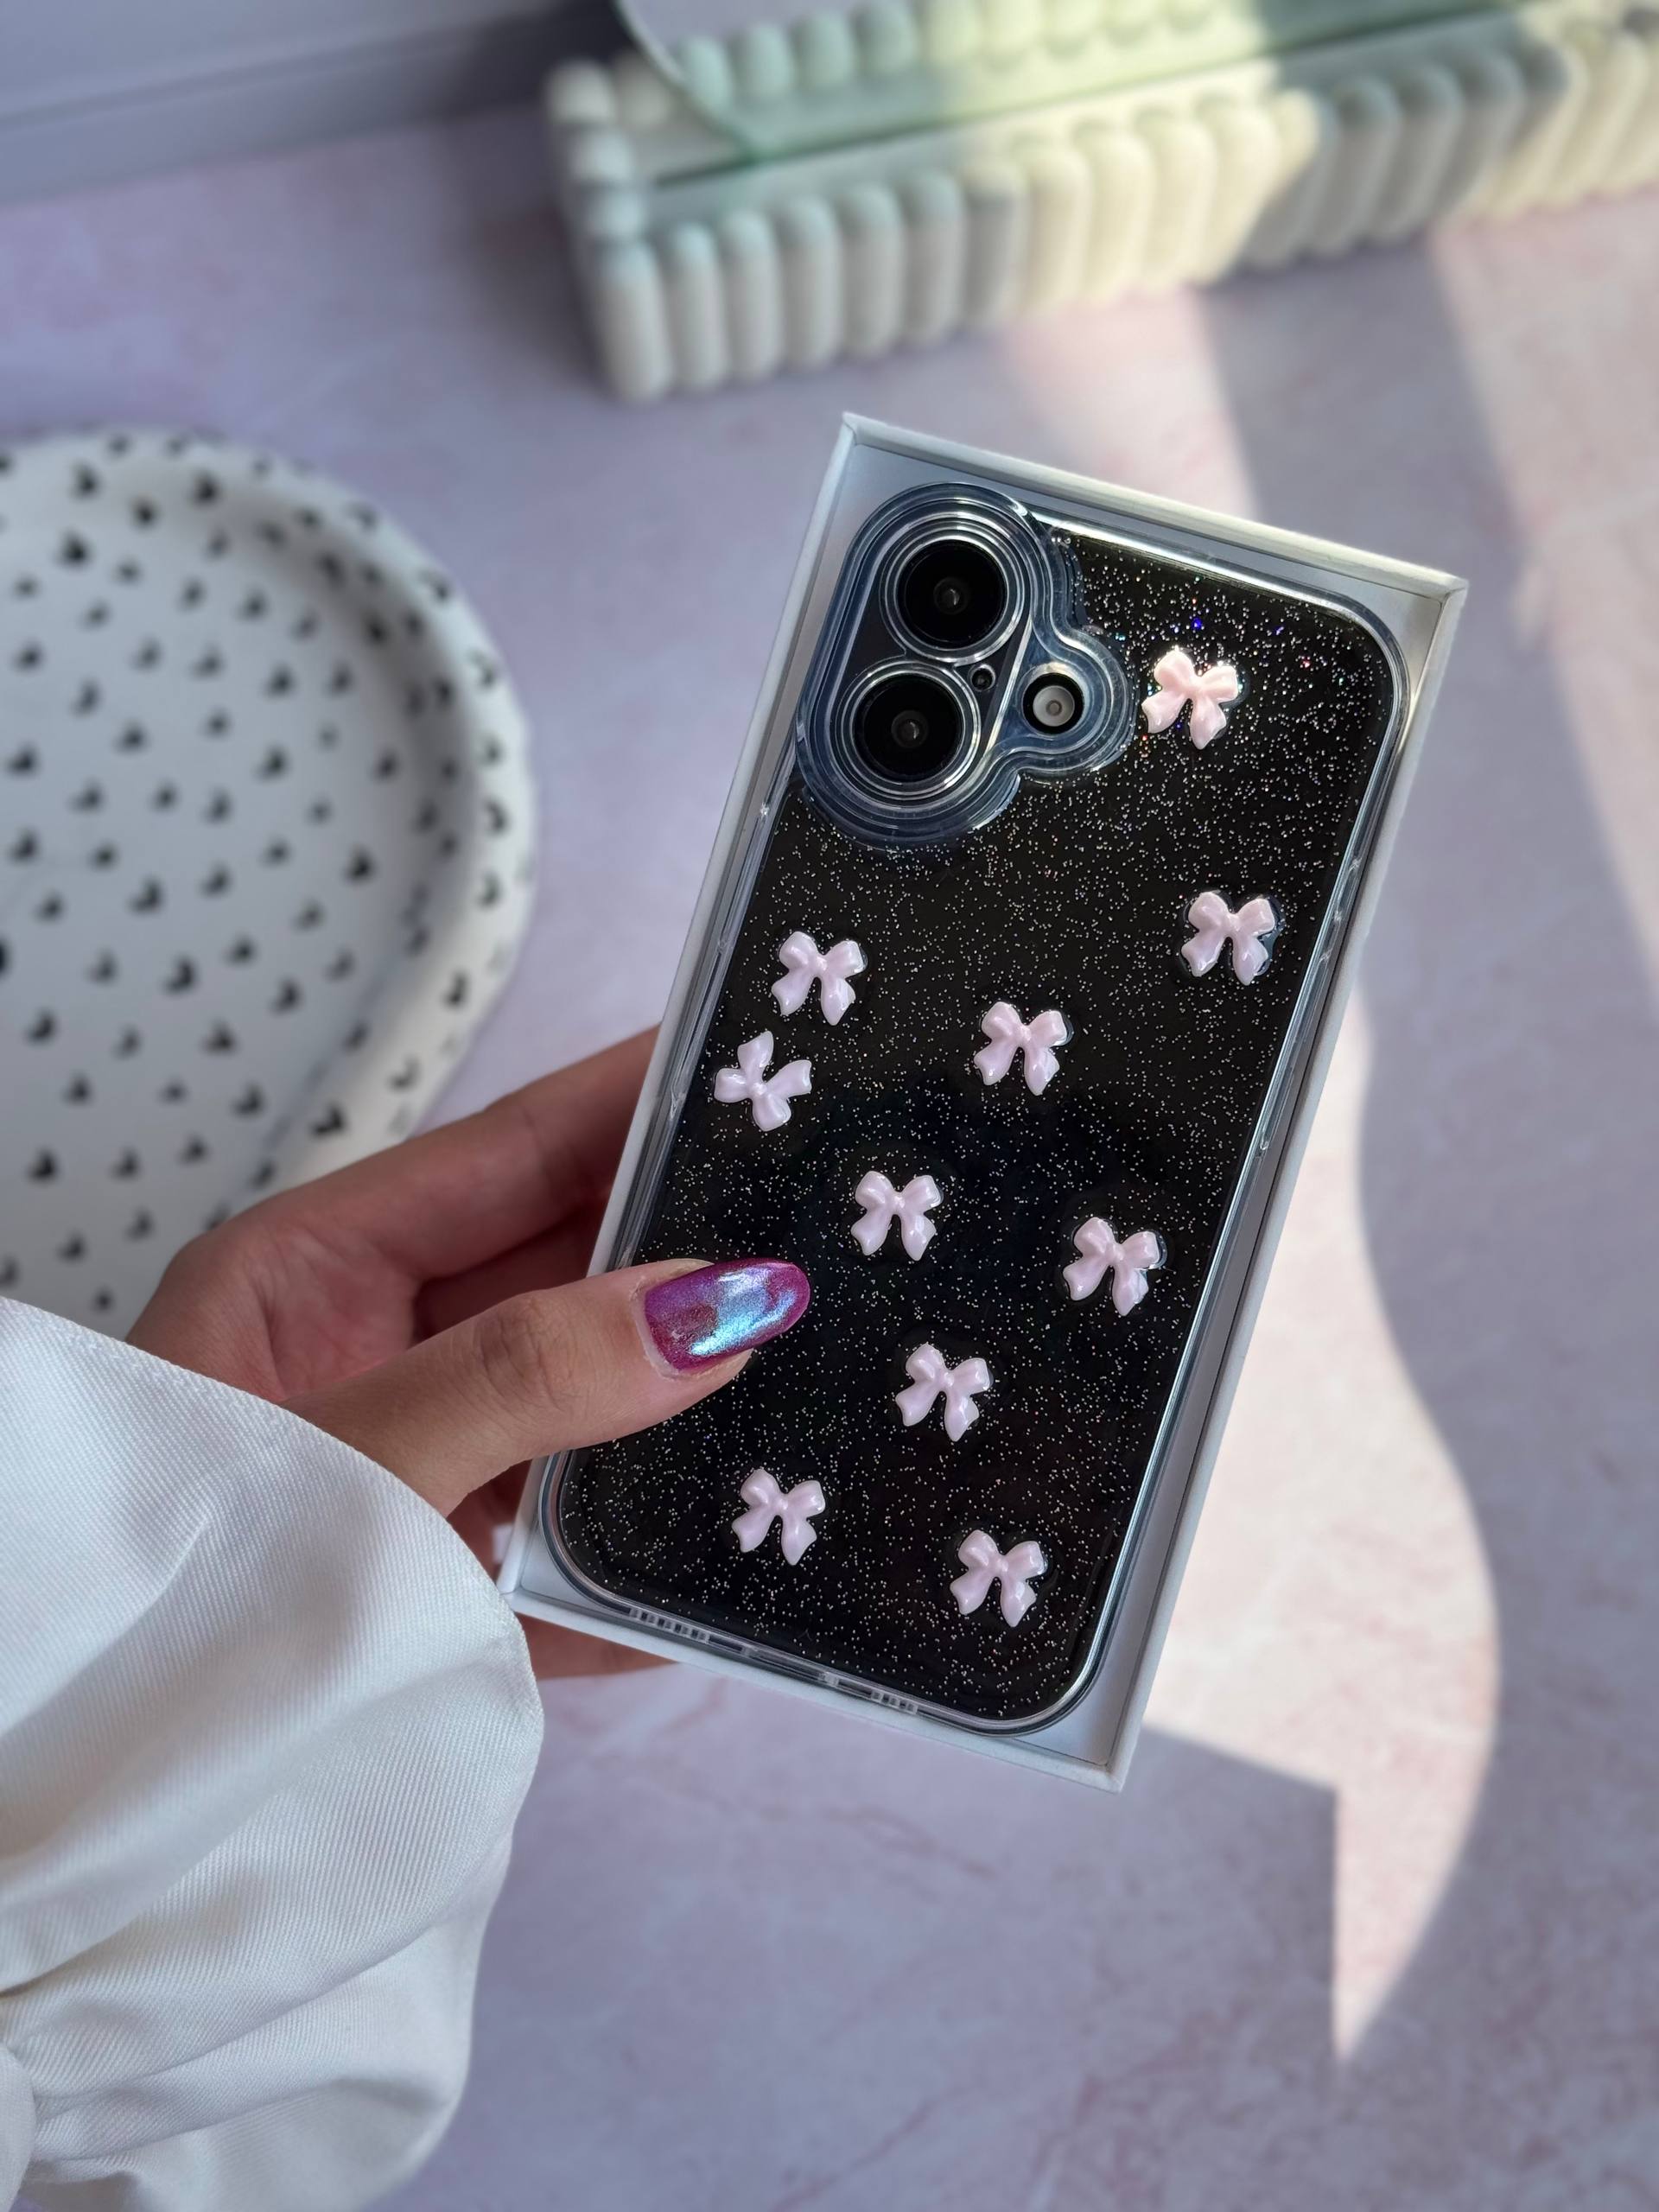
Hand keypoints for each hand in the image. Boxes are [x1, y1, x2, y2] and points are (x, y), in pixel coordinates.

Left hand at [128, 1032, 809, 1676]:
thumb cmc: (166, 1602)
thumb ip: (522, 1376)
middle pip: (570, 1279)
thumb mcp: (344, 1463)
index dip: (641, 1100)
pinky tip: (756, 1555)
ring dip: (698, 1415)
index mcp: (312, 1276)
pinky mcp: (456, 1595)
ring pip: (593, 1415)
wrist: (95, 1829)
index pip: (513, 1153)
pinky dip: (659, 1565)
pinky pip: (582, 1556)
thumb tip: (719, 1305)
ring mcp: (424, 1477)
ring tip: (839, 1373)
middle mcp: (375, 1359)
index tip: (770, 1060)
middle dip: (701, 1256)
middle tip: (845, 1217)